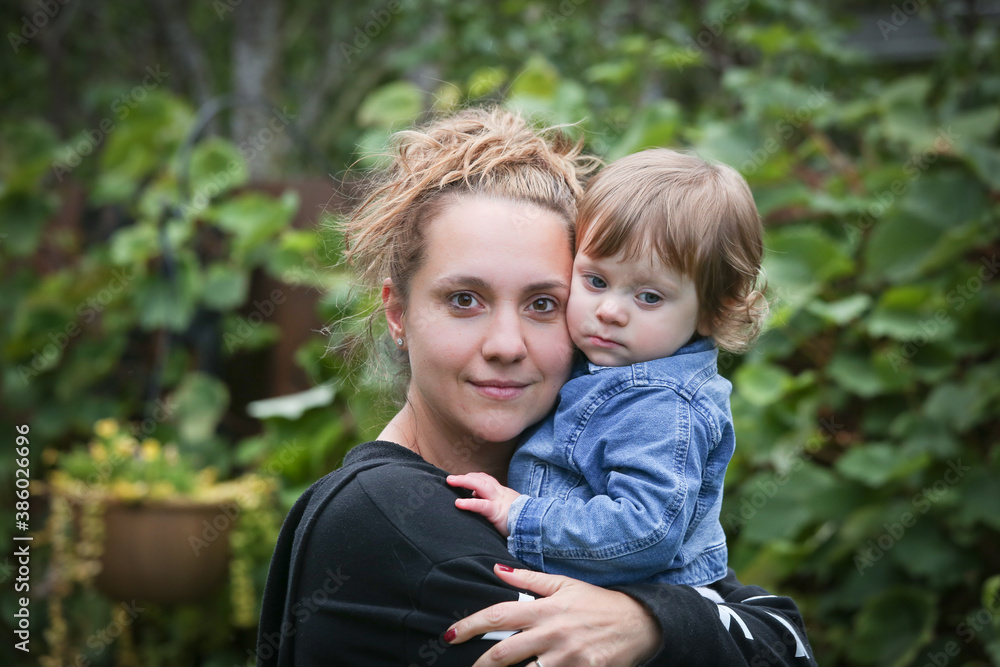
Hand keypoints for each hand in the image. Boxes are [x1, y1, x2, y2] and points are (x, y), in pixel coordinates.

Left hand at [445, 564, 660, 666]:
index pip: (499, 615)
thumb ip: (529, 580)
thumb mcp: (565, 584)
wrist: (640, 623)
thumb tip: (497, 570)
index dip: (469, 626)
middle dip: (479, 664)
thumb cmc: (598, 603)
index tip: (449, 635)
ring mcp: (567, 657)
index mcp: (545, 609)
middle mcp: (552, 633)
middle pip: (504, 652)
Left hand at [447, 472, 521, 536]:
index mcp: (502, 494)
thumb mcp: (507, 511)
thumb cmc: (522, 522)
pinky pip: (482, 505)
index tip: (463, 479)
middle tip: (450, 479)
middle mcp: (501, 493)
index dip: (474, 478)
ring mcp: (499, 501)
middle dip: (465, 477)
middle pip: (482, 479)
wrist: (537, 526)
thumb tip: (478, 502)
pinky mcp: (498, 512)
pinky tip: (458, 503)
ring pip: (482, 485)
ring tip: (451, 481)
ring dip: (465, 481)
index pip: (487, 481)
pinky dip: (469, 503)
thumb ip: (494, 506)